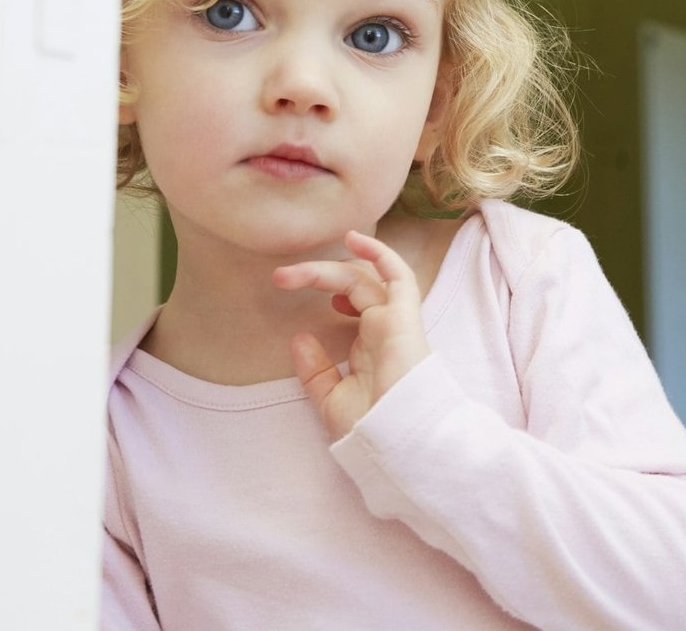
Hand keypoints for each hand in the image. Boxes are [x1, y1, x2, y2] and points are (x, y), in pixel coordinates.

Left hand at [272, 229, 430, 440]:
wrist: (396, 445)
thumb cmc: (369, 431)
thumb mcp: (331, 400)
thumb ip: (316, 371)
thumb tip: (299, 338)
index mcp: (371, 347)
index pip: (354, 303)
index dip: (329, 290)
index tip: (295, 291)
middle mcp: (383, 329)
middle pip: (353, 285)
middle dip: (316, 276)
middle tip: (280, 278)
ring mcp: (394, 322)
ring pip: (364, 278)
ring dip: (328, 269)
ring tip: (293, 273)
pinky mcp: (404, 318)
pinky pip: (399, 276)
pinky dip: (379, 254)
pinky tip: (354, 240)